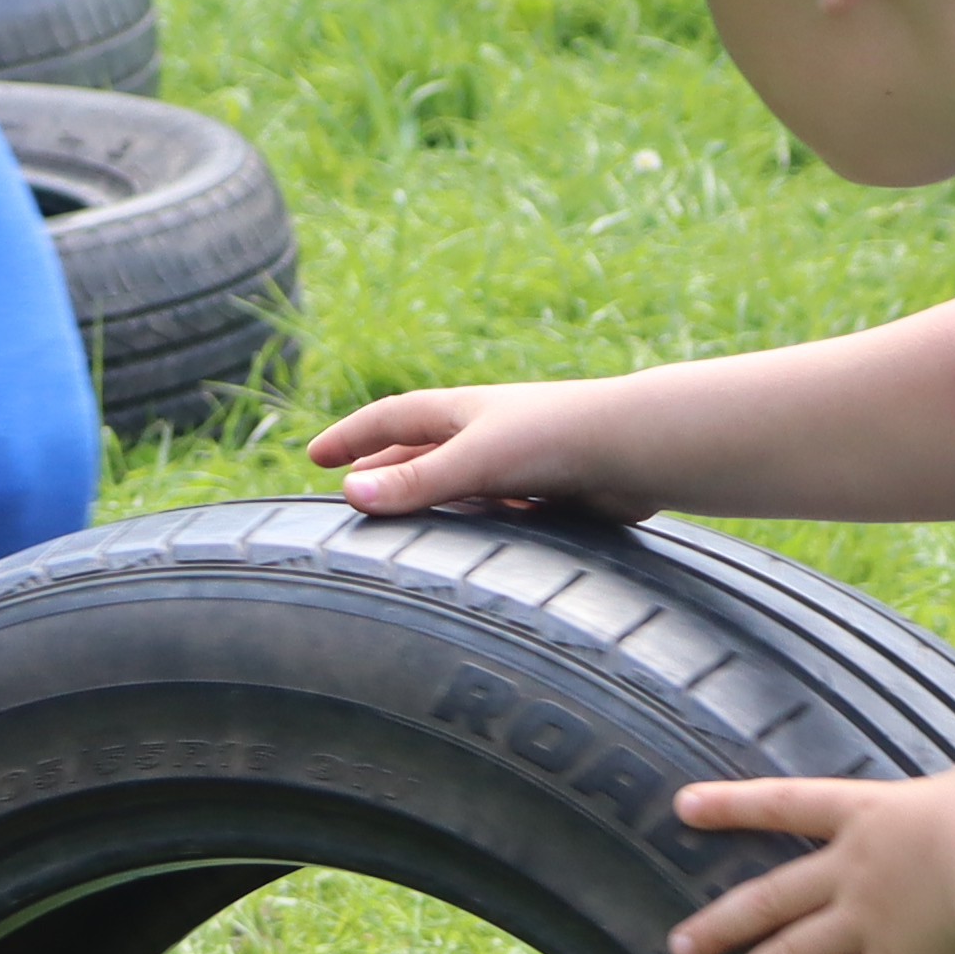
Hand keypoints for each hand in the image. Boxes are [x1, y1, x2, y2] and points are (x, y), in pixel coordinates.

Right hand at [308, 376, 655, 520]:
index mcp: (462, 411)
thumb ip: (416, 485)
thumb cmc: (555, 439)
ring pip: (461, 482)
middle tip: (350, 493)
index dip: (352, 437)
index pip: (391, 418)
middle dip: (385, 470)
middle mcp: (488, 431)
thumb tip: (351, 495)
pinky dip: (476, 522)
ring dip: (430, 499)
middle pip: (422, 451)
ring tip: (402, 525)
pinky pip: (499, 508)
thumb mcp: (474, 462)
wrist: (637, 450)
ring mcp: (519, 461)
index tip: (317, 456)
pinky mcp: (550, 491)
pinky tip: (473, 542)